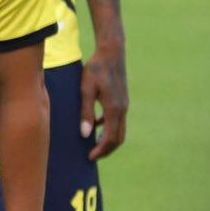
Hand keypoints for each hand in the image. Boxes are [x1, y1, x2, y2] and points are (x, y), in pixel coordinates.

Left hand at [80, 40, 127, 159]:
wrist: (111, 53)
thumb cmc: (96, 69)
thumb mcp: (86, 89)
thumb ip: (86, 112)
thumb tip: (85, 134)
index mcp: (114, 109)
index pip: (110, 138)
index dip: (100, 150)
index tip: (90, 157)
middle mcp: (122, 110)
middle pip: (118, 138)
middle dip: (106, 149)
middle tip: (92, 156)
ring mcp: (124, 105)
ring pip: (119, 130)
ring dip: (108, 140)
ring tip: (93, 145)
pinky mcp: (122, 100)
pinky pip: (117, 120)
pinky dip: (108, 128)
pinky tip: (95, 126)